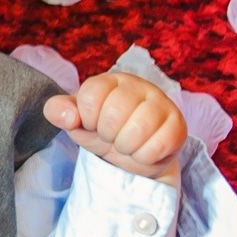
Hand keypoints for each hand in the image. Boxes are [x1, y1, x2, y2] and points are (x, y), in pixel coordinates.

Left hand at [43, 72, 186, 185]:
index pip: (90, 95)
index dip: (87, 118)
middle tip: (111, 137)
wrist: (133, 155)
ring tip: (126, 144)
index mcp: (110, 80)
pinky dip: (145, 156)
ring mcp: (161, 103)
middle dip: (107, 135)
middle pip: (114, 113)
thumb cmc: (103, 132)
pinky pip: (159, 145)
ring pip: (138, 128)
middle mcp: (138, 85)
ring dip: (126, 146)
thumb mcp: (76, 122)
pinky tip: (143, 150)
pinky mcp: (178, 125)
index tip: (92, 124)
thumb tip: (68, 116)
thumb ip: (59, 112)